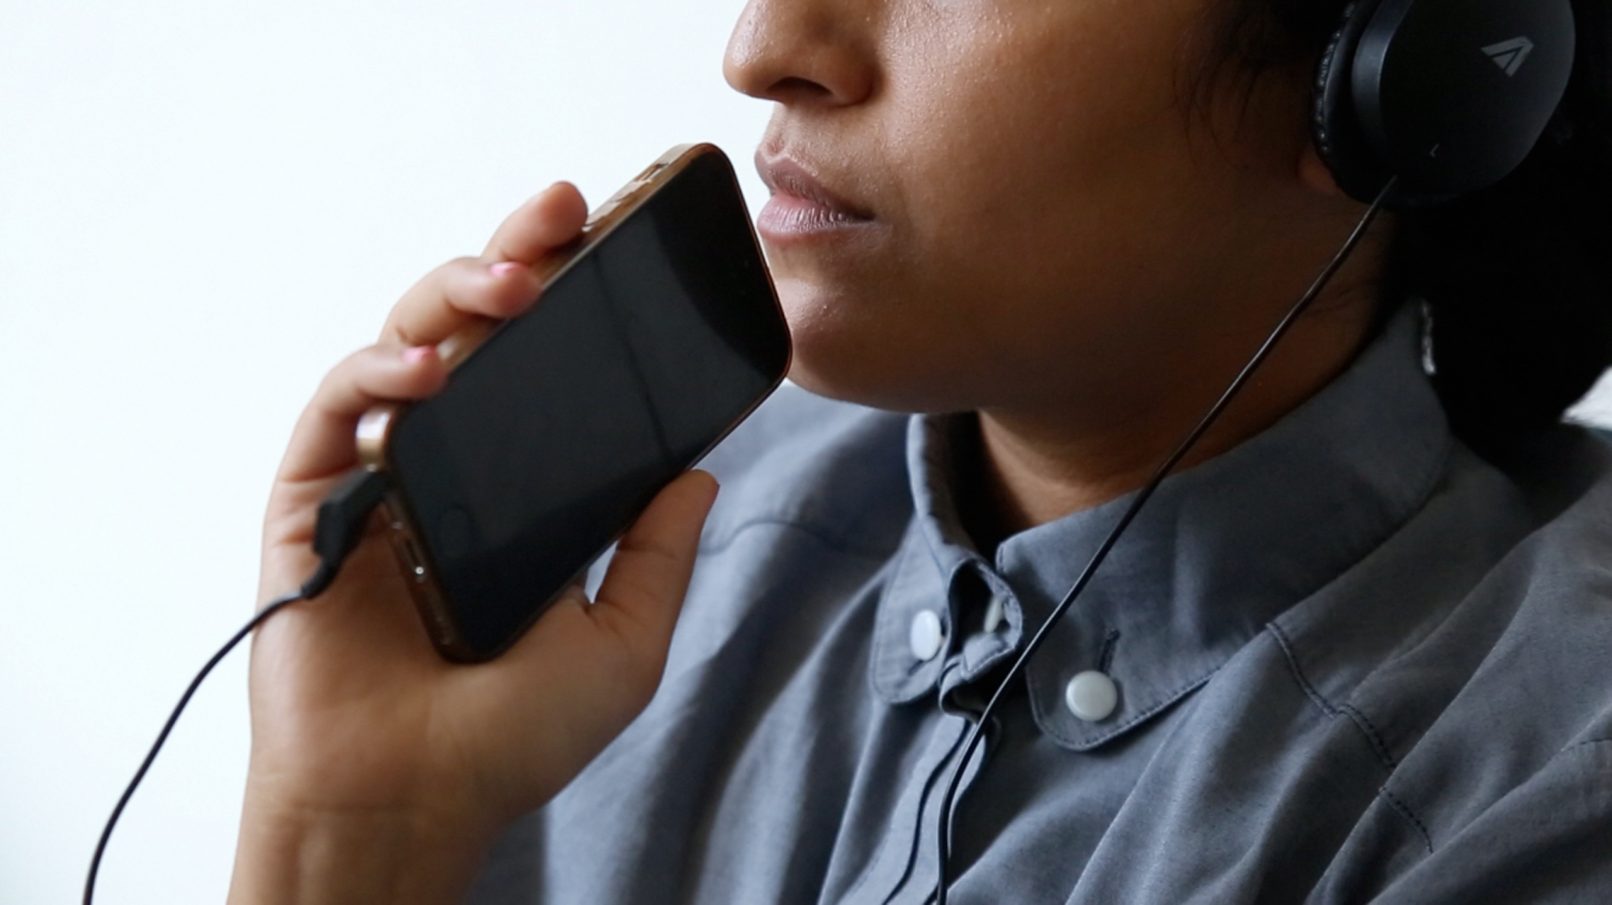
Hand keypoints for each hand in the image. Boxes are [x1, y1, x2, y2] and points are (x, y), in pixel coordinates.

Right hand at [230, 182, 718, 903]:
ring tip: (513, 275)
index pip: (545, 372)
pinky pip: (338, 408)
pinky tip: (429, 369)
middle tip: (564, 213)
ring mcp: (378, 476)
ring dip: (456, 294)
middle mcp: (449, 467)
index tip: (619, 247)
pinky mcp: (312, 499)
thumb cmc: (509, 739)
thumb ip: (657, 554)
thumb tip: (700, 471)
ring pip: (407, 346)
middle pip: (476, 335)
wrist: (411, 802)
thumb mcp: (623, 643)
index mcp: (519, 492)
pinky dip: (379, 373)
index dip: (575, 304)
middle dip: (516, 258)